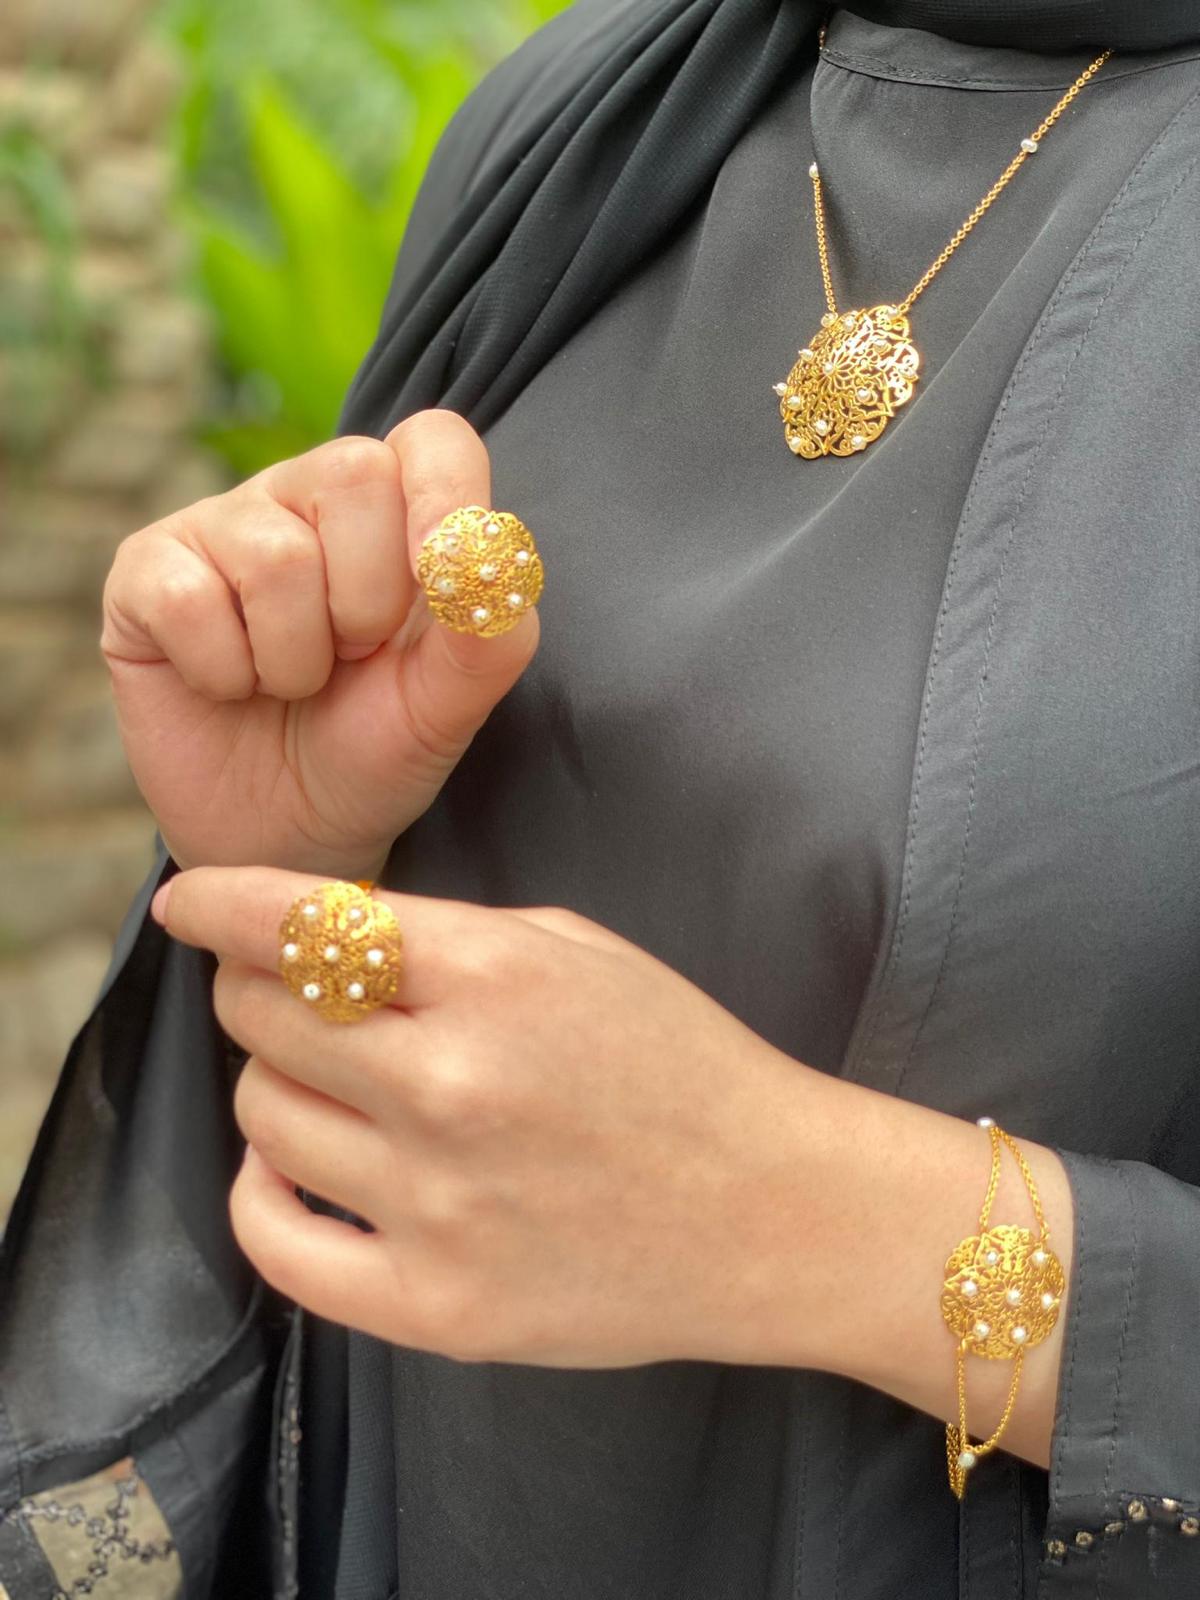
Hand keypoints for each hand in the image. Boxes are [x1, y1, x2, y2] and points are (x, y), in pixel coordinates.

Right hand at [102, 411, 539, 878]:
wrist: (283, 836)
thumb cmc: (370, 754)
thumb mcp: (447, 710)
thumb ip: (488, 635)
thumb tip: (488, 557)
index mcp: (398, 515)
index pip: (435, 440)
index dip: (447, 496)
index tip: (441, 583)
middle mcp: (309, 499)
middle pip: (355, 471)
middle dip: (368, 599)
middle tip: (353, 659)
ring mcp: (223, 527)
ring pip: (274, 553)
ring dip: (295, 657)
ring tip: (290, 686)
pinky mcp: (145, 572)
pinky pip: (188, 598)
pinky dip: (223, 672)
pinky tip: (227, 688)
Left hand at [153, 865, 821, 1367]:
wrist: (774, 1211)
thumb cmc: (681, 1064)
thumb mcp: (577, 951)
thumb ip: (442, 937)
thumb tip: (311, 938)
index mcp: (494, 976)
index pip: (298, 922)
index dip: (218, 900)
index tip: (186, 902)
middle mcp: (451, 1084)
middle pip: (263, 1014)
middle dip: (258, 987)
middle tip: (289, 994)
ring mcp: (438, 1204)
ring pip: (259, 1116)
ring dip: (274, 1083)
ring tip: (328, 1083)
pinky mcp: (435, 1306)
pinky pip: (275, 1241)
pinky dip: (263, 1192)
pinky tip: (297, 1168)